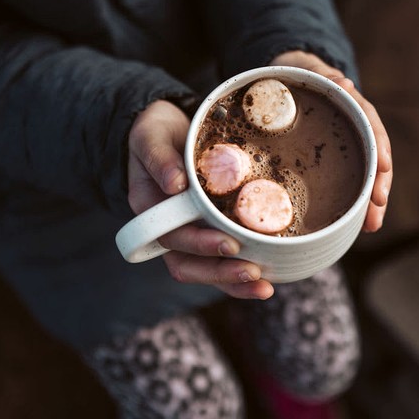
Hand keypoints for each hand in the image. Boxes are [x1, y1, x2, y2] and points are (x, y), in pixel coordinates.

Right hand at [127, 100, 273, 298]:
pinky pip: (222, 260)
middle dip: (221, 272)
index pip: (172, 237)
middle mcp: (167, 228)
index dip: (199, 245)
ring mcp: (188, 234)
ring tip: (264, 288)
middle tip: (254, 271)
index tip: (227, 244)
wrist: (170, 129)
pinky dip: (241, 274)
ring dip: (234, 283)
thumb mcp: (151, 136)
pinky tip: (268, 278)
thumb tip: (174, 185)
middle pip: (188, 264)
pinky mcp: (208, 232)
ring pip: (206, 269)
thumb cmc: (157, 132)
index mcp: (149, 209)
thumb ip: (159, 158)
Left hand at [270, 51, 392, 231]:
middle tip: (377, 209)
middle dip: (379, 185)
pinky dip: (355, 202)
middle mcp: (358, 129)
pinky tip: (357, 224)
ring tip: (372, 226)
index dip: (380, 148)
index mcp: (355, 108)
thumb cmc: (305, 76)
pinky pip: (351, 181)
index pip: (373, 128)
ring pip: (366, 175)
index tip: (385, 167)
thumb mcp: (312, 73)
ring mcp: (350, 146)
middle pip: (375, 159)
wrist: (298, 77)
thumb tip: (343, 82)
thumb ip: (326, 77)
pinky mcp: (340, 160)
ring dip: (371, 201)